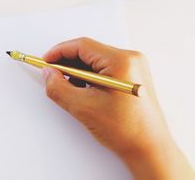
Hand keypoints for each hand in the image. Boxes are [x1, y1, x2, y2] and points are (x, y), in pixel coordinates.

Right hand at [42, 37, 194, 179]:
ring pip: (95, 61)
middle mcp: (130, 59)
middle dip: (67, 63)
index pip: (82, 46)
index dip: (59, 52)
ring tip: (69, 88)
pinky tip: (83, 91)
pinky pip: (104, 69)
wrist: (148, 149)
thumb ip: (58, 87)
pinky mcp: (132, 77)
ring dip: (78, 71)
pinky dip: (89, 77)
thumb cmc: (126, 130)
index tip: (46, 61)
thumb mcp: (83, 107)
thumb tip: (49, 74)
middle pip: (89, 51)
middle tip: (52, 75)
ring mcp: (133, 67)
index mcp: (121, 61)